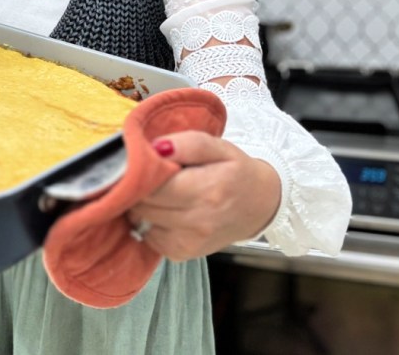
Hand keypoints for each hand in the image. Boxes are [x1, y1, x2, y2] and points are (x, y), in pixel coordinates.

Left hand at [126, 130, 280, 260]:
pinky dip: (149, 222)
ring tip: (159, 192)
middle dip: (138, 187)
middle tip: (147, 175)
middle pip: (143, 203)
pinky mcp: (181, 254)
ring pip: (141, 220)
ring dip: (142, 205)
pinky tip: (165, 210)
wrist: (260, 206)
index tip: (141, 162)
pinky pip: (147, 236)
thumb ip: (187, 144)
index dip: (139, 171)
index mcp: (207, 190)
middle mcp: (198, 221)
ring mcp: (189, 242)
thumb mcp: (218, 147)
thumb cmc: (236, 172)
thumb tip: (156, 148)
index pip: (152, 184)